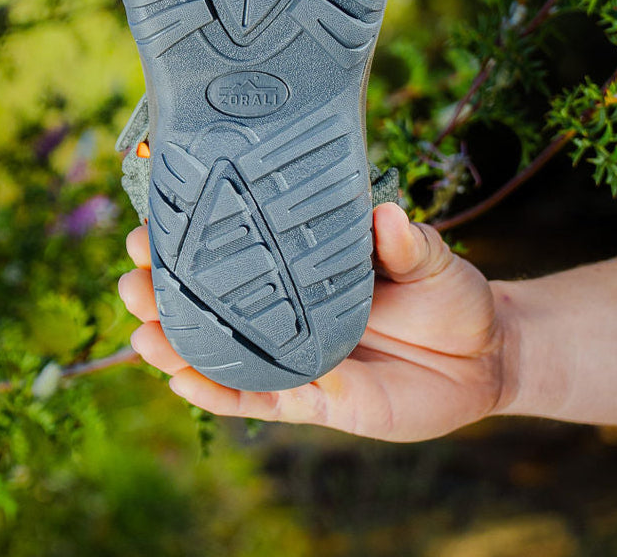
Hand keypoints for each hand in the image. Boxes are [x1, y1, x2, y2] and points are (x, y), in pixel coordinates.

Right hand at [118, 202, 507, 441]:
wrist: (483, 356)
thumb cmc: (449, 294)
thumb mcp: (431, 259)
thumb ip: (406, 243)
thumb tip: (387, 216)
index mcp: (309, 266)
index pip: (244, 248)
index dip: (196, 238)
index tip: (154, 223)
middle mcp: (292, 308)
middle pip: (217, 303)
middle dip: (170, 294)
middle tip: (134, 281)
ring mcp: (297, 356)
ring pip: (225, 354)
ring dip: (180, 346)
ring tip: (143, 334)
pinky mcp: (314, 401)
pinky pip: (258, 401)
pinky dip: (219, 395)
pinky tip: (181, 381)